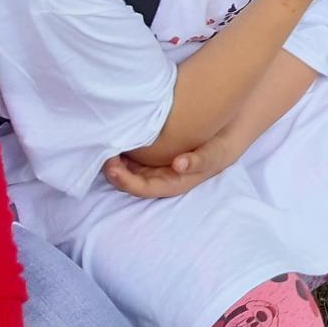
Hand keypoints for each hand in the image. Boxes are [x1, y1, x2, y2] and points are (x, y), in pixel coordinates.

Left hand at [102, 127, 239, 198]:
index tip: (112, 168)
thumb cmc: (217, 150)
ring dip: (115, 160)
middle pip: (129, 180)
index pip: (141, 189)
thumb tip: (179, 164)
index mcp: (170, 185)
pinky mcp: (151, 155)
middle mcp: (158, 179)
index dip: (124, 181)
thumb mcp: (212, 155)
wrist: (224, 138)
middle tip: (102, 154)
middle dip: (113, 171)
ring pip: (127, 169)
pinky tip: (116, 137)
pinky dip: (122, 149)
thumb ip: (198, 160)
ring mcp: (153, 168)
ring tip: (104, 144)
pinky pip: (131, 157)